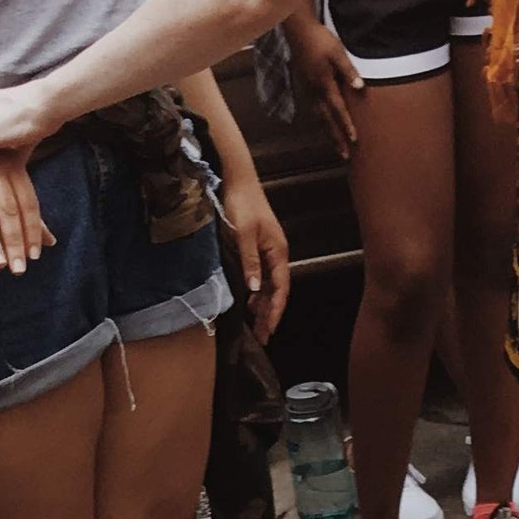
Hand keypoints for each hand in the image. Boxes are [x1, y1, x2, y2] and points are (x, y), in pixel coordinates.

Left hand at [220, 164, 290, 339]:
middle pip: (277, 291)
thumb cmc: (242, 205)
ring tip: (257, 325)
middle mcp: (277, 254)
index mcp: (278, 252)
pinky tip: (251, 301)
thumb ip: (250, 262)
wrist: (238, 182)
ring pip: (270, 286)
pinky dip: (258, 292)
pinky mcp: (259, 248)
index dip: (276, 310)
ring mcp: (269, 252)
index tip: (270, 328)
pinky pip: (262, 277)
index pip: (281, 288)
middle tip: (263, 337)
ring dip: (264, 306)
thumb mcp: (243, 235)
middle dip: (271, 314)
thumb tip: (255, 289)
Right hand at [285, 12, 360, 157]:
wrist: (298, 31)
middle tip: (344, 155)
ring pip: (319, 118)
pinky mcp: (305, 87)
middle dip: (336, 138)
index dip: (347, 125)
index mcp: (324, 84)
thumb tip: (360, 88)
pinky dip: (321, 122)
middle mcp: (315, 92)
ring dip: (328, 134)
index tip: (355, 140)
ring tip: (336, 146)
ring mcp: (308, 90)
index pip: (338, 109)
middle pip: (327, 121)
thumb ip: (348, 72)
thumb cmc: (320, 39)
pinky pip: (314, 110)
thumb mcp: (338, 53)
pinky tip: (325, 126)